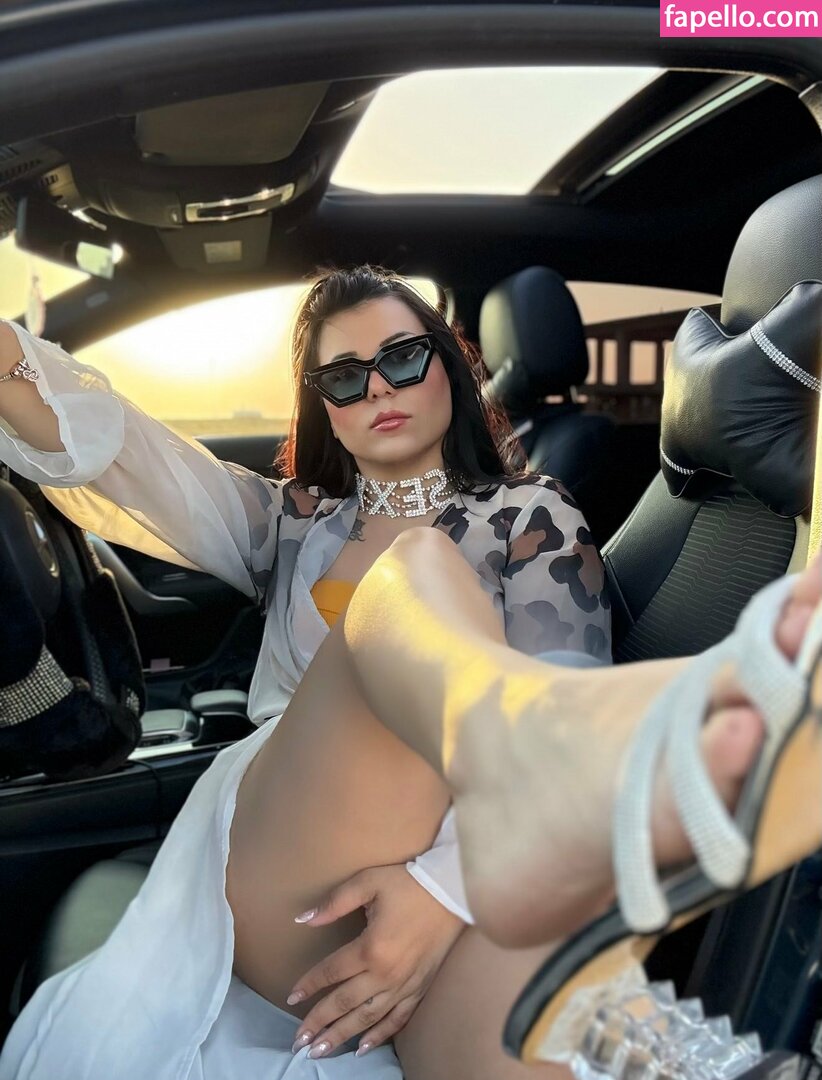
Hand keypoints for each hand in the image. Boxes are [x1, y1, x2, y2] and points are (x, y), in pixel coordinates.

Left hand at [287, 863, 464, 1058]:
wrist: (452, 890)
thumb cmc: (408, 883)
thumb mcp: (368, 881)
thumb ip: (335, 902)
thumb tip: (303, 919)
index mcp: (370, 947)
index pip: (330, 972)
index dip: (309, 985)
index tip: (291, 998)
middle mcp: (385, 973)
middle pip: (344, 1003)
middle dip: (318, 1023)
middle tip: (298, 1042)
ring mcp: (404, 984)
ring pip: (367, 1018)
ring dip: (341, 1036)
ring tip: (320, 1051)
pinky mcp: (420, 988)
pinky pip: (397, 1019)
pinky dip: (379, 1035)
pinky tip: (362, 1048)